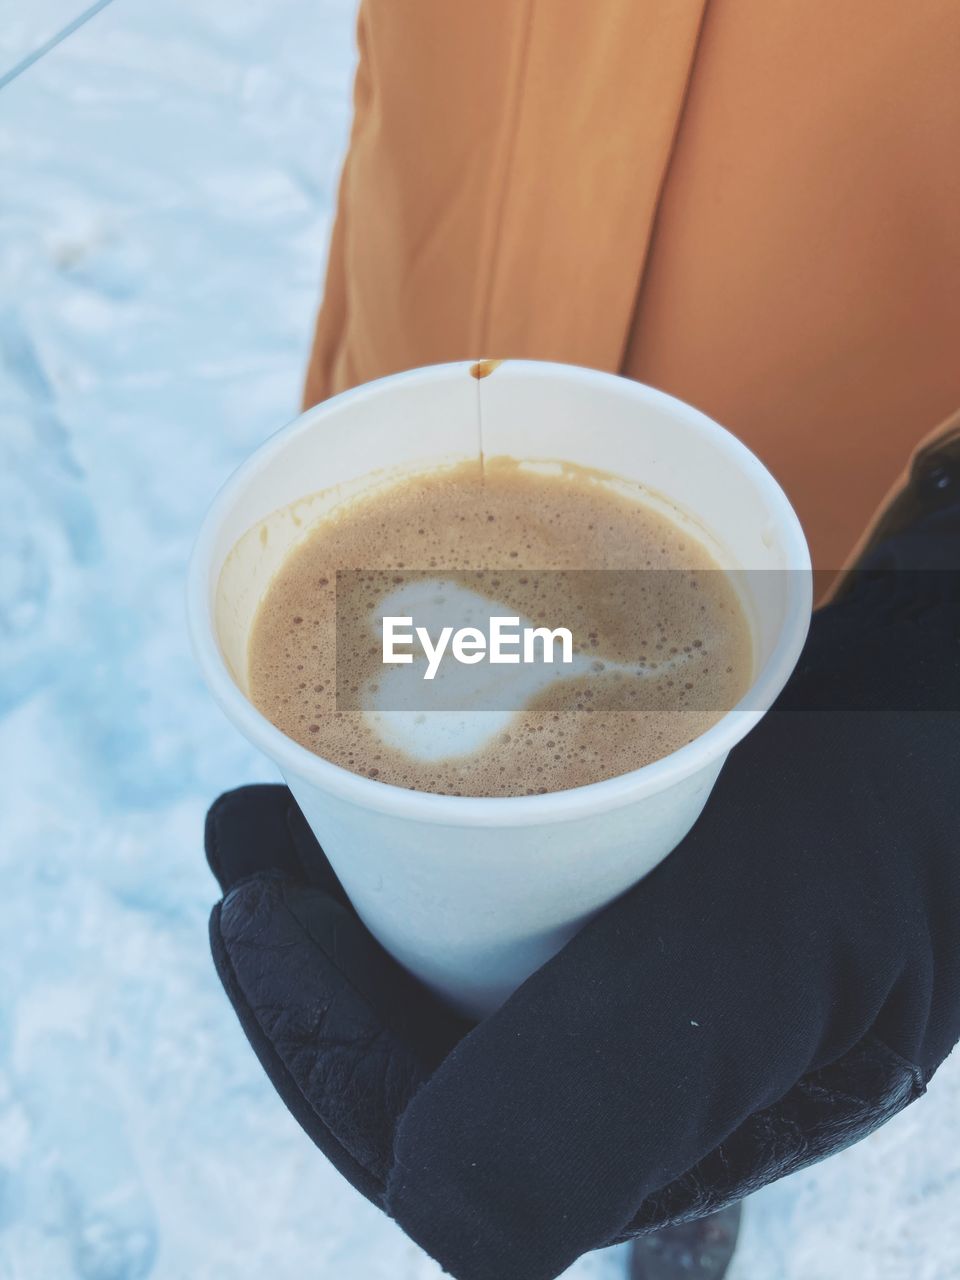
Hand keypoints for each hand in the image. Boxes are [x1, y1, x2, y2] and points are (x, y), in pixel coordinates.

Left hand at [205, 515, 959, 1279]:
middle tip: (243, 847)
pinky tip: (356, 786)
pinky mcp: (638, 885)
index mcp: (672, 1125)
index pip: (452, 1150)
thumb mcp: (783, 938)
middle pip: (434, 1059)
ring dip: (342, 907)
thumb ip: (638, 1078)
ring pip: (456, 975)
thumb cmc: (897, 808)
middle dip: (309, 972)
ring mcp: (643, 976)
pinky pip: (502, 896)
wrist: (952, 719)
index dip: (326, 1050)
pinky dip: (412, 852)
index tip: (252, 918)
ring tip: (267, 815)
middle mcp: (648, 1067)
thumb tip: (440, 1216)